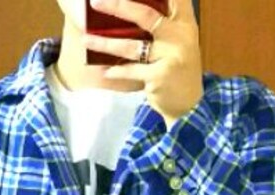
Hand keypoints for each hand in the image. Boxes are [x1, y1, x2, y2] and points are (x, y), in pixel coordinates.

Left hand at [85, 0, 203, 127]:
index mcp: (184, 21)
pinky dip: (116, 71)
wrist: (189, 104)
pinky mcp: (160, 76)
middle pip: (145, 15)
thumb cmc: (177, 67)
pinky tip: (104, 70)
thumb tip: (126, 8)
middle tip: (95, 1)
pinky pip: (131, 70)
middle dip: (118, 6)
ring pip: (132, 46)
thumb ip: (163, 20)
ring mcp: (171, 56)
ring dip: (105, 43)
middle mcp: (180, 35)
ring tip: (86, 40)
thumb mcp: (178, 39)